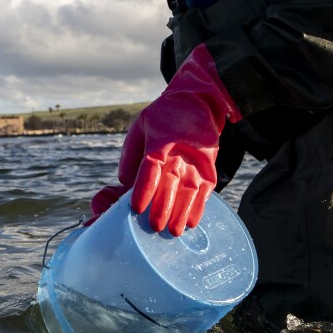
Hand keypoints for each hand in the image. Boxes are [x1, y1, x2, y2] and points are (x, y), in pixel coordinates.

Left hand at [87, 44, 241, 235]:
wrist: (199, 101)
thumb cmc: (164, 116)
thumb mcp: (141, 126)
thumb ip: (131, 154)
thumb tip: (123, 181)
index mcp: (160, 141)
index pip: (151, 167)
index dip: (144, 189)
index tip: (136, 208)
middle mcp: (180, 153)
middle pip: (171, 183)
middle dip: (163, 207)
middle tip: (155, 227)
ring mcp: (197, 161)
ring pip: (190, 190)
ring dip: (182, 212)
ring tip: (174, 231)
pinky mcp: (209, 167)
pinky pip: (205, 191)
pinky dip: (199, 207)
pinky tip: (192, 223)